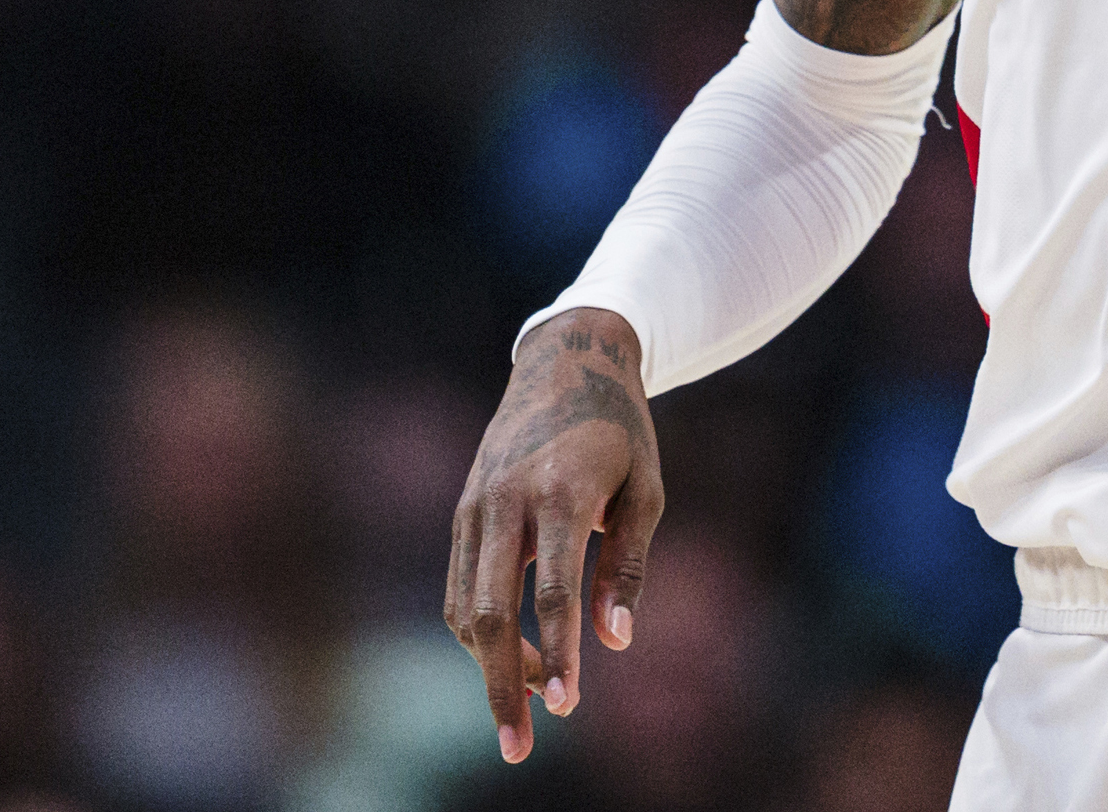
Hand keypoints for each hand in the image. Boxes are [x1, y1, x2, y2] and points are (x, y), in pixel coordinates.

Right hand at [445, 309, 665, 761]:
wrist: (566, 361)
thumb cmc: (621, 431)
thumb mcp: (646, 488)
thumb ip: (626, 564)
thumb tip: (614, 642)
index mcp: (562, 492)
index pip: (554, 591)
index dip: (560, 653)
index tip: (567, 706)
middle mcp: (507, 501)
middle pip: (492, 614)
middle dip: (503, 686)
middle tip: (520, 747)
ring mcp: (475, 506)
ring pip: (467, 608)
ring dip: (492, 665)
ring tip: (534, 700)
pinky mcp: (460, 512)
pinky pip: (461, 588)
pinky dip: (480, 632)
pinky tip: (513, 657)